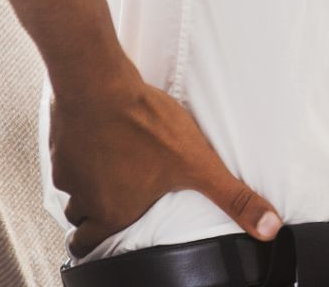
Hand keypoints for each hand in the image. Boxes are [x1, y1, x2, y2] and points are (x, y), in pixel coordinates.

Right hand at [50, 76, 281, 258]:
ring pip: (75, 187)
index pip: (89, 244)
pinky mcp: (59, 143)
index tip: (110, 234)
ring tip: (119, 162)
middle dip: (97, 212)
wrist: (100, 84)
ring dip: (92, 179)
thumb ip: (233, 199)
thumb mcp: (200, 164)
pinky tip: (105, 134)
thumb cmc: (147, 125)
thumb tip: (268, 228)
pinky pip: (68, 155)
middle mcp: (84, 197)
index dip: (97, 241)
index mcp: (113, 212)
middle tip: (120, 196)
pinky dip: (83, 150)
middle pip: (82, 218)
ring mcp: (67, 170)